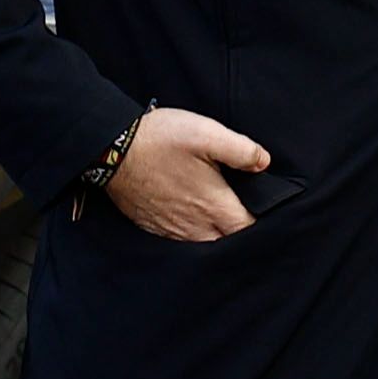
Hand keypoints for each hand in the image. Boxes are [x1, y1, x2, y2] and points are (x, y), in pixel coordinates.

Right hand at [104, 107, 271, 241]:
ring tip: (222, 219)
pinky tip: (193, 218)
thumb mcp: (207, 133)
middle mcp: (195, 226)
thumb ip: (242, 150)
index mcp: (213, 205)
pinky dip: (192, 235)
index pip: (249, 230)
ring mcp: (172, 230)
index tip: (266, 212)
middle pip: (229, 242)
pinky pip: (181, 241)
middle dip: (240, 233)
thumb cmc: (160, 140)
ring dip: (217, 236)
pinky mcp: (155, 227)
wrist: (111, 149)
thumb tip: (264, 163)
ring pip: (205, 245)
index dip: (263, 224)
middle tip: (245, 214)